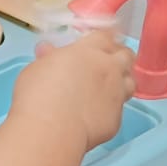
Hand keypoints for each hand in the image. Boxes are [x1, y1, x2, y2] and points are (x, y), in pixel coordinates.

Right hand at [11, 30, 134, 154]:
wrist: (52, 130)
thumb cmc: (38, 95)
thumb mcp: (36, 69)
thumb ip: (48, 59)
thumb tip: (48, 52)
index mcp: (88, 51)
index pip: (105, 35)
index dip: (103, 38)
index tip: (98, 41)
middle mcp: (108, 69)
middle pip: (126, 55)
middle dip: (119, 56)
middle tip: (105, 63)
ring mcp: (116, 94)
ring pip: (130, 81)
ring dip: (121, 82)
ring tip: (106, 88)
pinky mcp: (117, 118)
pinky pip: (119, 109)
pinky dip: (110, 109)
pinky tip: (95, 114)